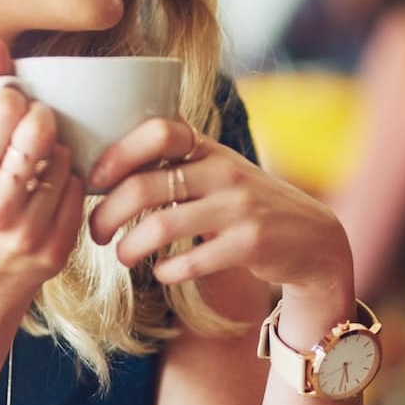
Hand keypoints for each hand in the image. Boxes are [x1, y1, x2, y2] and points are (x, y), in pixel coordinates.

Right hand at [0, 39, 85, 304]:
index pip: (6, 113)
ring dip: (59, 152)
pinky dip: (72, 182)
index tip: (16, 106)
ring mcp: (28, 232)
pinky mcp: (57, 249)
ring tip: (41, 162)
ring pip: (65, 161)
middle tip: (38, 125)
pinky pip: (80, 192)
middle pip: (40, 134)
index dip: (18, 100)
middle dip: (44, 120)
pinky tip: (54, 188)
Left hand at [87, 118, 353, 299]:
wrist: (311, 238)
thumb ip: (176, 166)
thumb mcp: (218, 173)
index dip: (118, 152)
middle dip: (107, 213)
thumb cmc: (247, 206)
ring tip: (121, 256)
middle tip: (96, 232)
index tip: (92, 179)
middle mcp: (225, 172)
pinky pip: (191, 260)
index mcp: (210, 149)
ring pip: (163, 226)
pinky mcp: (251, 243)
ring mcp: (240, 208)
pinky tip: (161, 273)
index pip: (159, 131)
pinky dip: (165, 271)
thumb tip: (103, 172)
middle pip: (146, 185)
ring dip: (130, 247)